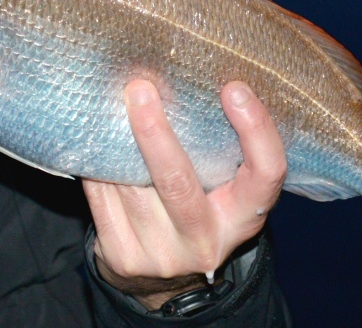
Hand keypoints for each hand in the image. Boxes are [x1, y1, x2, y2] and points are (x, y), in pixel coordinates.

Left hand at [83, 80, 285, 309]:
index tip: (234, 88)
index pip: (266, 174)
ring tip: (111, 107)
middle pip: (178, 183)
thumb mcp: (221, 188)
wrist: (167, 281)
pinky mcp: (124, 257)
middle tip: (139, 88)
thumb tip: (181, 81)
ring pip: (131, 188)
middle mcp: (206, 241)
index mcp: (243, 218)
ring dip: (117, 146)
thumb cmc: (199, 209)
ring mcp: (163, 255)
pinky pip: (101, 199)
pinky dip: (97, 167)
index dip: (256, 131)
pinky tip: (95, 142)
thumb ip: (214, 150)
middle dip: (155, 133)